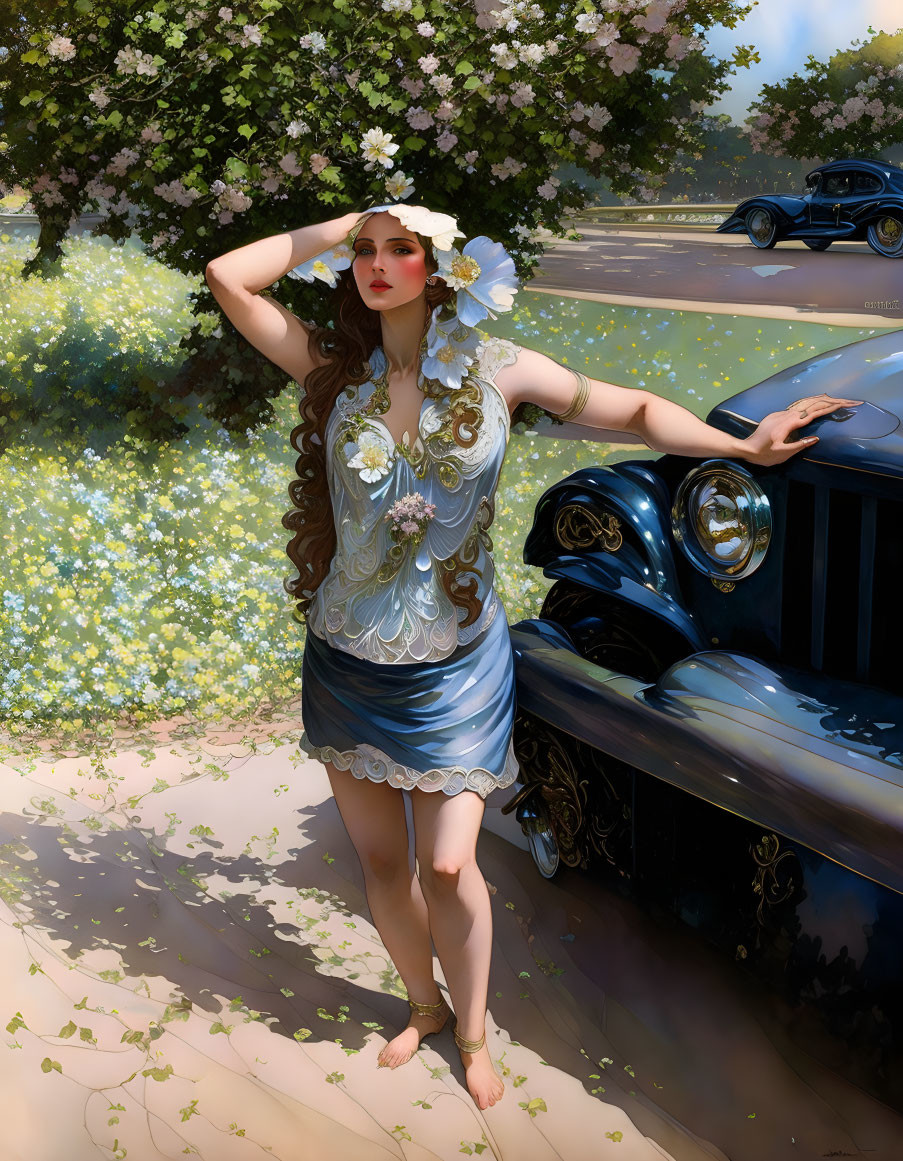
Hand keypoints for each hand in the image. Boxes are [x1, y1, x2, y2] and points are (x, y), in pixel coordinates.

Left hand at [740, 393, 863, 465]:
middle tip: (848, 400)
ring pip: (805, 402)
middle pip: (812, 404)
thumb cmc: (763, 454)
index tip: (846, 404)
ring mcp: (781, 413)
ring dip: (821, 399)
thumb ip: (800, 446)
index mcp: (790, 423)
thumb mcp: (783, 454)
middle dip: (831, 401)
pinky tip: (815, 402)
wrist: (745, 448)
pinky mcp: (777, 415)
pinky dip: (810, 403)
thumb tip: (816, 439)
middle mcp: (786, 415)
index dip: (832, 408)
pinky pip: (797, 406)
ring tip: (836, 398)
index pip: (815, 413)